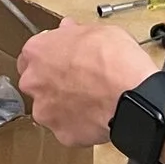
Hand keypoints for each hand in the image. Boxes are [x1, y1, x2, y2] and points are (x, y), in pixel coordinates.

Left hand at [17, 19, 157, 147]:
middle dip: (54, 83)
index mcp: (37, 52)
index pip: (32, 54)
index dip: (50, 57)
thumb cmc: (115, 61)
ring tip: (91, 101)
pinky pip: (67, 129)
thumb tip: (69, 30)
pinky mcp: (61, 134)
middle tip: (79, 82)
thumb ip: (74, 32)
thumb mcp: (96, 30)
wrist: (132, 95)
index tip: (62, 59)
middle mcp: (34, 82)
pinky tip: (96, 117)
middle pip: (37, 82)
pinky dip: (79, 125)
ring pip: (49, 108)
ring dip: (65, 105)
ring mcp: (45, 111)